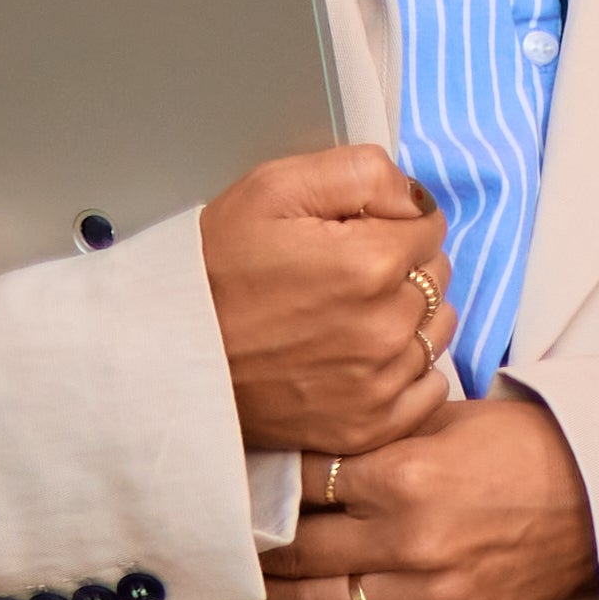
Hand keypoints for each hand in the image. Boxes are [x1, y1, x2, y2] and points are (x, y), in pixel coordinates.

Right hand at [198, 146, 452, 459]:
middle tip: (342, 278)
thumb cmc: (214, 268)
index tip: (352, 236)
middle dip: (402, 269)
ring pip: (435, 331)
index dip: (392, 224)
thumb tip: (415, 197)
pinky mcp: (369, 426)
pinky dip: (408, 374)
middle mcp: (387, 326)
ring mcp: (380, 382)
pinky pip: (428, 390)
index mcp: (373, 262)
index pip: (429, 226)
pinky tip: (365, 361)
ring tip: (348, 318)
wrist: (163, 354)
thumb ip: (362, 173)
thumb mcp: (274, 189)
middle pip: (435, 278)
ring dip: (409, 319)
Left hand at [257, 383, 595, 599]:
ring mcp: (430, 592)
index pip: (303, 483)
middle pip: (299, 546)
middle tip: (230, 538)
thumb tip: (302, 450)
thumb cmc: (532, 449)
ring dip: (271, 597)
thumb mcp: (450, 419)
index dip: (265, 484)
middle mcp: (411, 538)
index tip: (239, 486)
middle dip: (259, 542)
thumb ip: (377, 435)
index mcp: (407, 473)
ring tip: (243, 588)